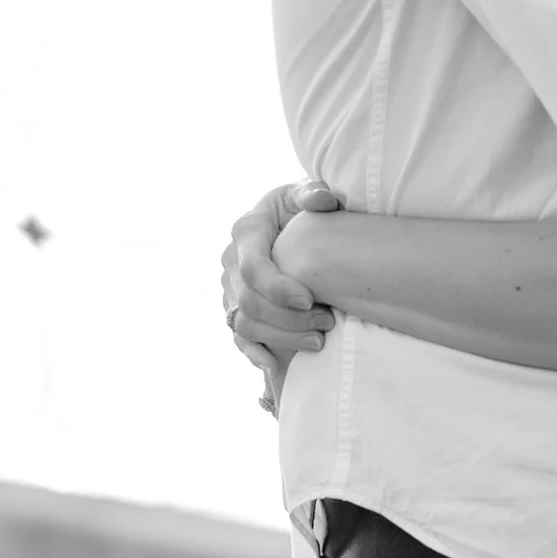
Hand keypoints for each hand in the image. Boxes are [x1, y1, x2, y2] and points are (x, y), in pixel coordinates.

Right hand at [222, 179, 341, 411]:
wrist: (287, 223)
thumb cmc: (300, 207)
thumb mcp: (304, 192)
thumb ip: (313, 193)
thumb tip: (323, 200)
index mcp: (247, 230)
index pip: (253, 267)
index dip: (277, 288)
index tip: (309, 300)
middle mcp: (231, 260)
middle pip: (249, 301)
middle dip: (287, 318)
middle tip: (326, 324)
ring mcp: (230, 287)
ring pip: (243, 323)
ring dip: (279, 337)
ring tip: (318, 342)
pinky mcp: (235, 308)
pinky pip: (237, 336)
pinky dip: (254, 353)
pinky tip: (275, 364)